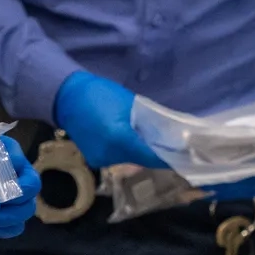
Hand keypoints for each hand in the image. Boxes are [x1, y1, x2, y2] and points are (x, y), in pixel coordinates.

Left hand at [0, 127, 41, 237]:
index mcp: (16, 162)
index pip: (31, 182)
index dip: (21, 192)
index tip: (1, 195)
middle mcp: (18, 181)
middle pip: (29, 204)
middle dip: (13, 212)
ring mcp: (11, 200)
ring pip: (22, 218)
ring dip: (7, 222)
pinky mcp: (1, 213)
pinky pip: (11, 228)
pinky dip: (2, 230)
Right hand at [52, 71, 166, 169]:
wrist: (66, 98)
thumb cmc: (101, 94)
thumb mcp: (131, 104)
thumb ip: (150, 122)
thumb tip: (170, 134)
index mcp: (120, 138)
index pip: (153, 155)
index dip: (171, 158)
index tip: (188, 158)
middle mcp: (110, 155)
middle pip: (143, 160)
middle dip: (158, 153)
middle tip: (173, 144)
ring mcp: (101, 160)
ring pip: (131, 160)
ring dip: (142, 152)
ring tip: (150, 139)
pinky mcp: (95, 160)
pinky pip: (118, 158)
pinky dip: (127, 151)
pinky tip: (128, 139)